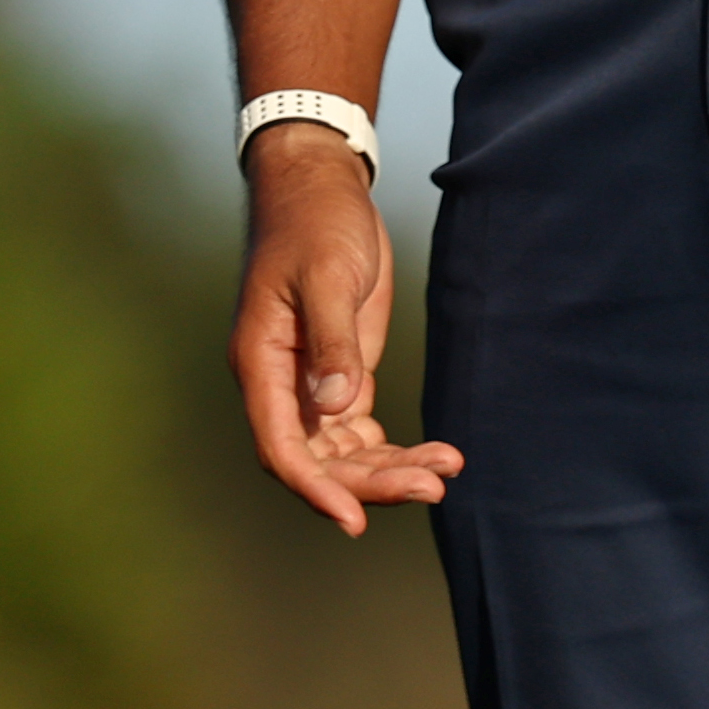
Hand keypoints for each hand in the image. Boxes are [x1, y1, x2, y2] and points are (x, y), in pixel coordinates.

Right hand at [231, 125, 463, 532]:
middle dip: (372, 481)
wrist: (322, 189)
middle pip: (320, 460)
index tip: (355, 519)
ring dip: (390, 469)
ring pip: (344, 452)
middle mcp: (282, 386)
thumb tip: (335, 407)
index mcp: (262, 367)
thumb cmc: (316, 225)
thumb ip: (332, 342)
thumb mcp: (328, 276)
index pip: (283, 448)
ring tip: (447, 471)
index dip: (316, 489)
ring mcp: (310, 384)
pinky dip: (393, 448)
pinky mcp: (340, 373)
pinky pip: (360, 431)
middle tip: (432, 487)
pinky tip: (437, 455)